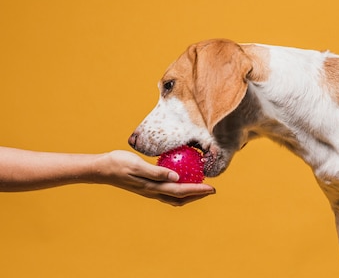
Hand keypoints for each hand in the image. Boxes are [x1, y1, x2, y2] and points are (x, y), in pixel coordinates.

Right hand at [95, 150, 215, 205]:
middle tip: (211, 189)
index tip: (212, 188)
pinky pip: (167, 192)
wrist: (102, 169)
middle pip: (181, 198)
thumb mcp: (138, 165)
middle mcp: (153, 192)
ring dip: (189, 195)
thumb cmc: (119, 163)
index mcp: (153, 187)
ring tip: (200, 188)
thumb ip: (157, 171)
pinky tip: (181, 179)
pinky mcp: (146, 188)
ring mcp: (149, 191)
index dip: (198, 190)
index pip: (181, 190)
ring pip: (174, 198)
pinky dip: (178, 189)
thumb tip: (176, 177)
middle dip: (198, 195)